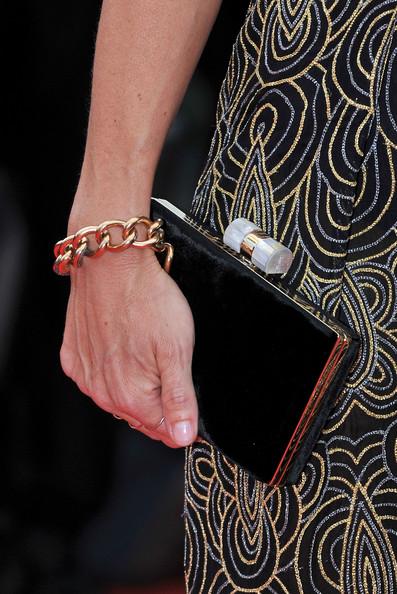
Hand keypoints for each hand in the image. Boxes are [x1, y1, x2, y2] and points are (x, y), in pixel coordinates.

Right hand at [59, 247, 197, 447]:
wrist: (112, 264)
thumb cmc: (148, 300)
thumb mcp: (178, 351)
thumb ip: (180, 399)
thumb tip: (183, 436)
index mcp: (130, 397)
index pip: (163, 429)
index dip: (183, 420)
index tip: (192, 406)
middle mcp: (102, 392)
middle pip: (141, 416)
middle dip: (161, 404)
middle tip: (171, 369)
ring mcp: (85, 375)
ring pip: (118, 399)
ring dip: (137, 388)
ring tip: (149, 354)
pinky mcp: (73, 357)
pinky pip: (97, 378)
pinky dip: (113, 371)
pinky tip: (124, 349)